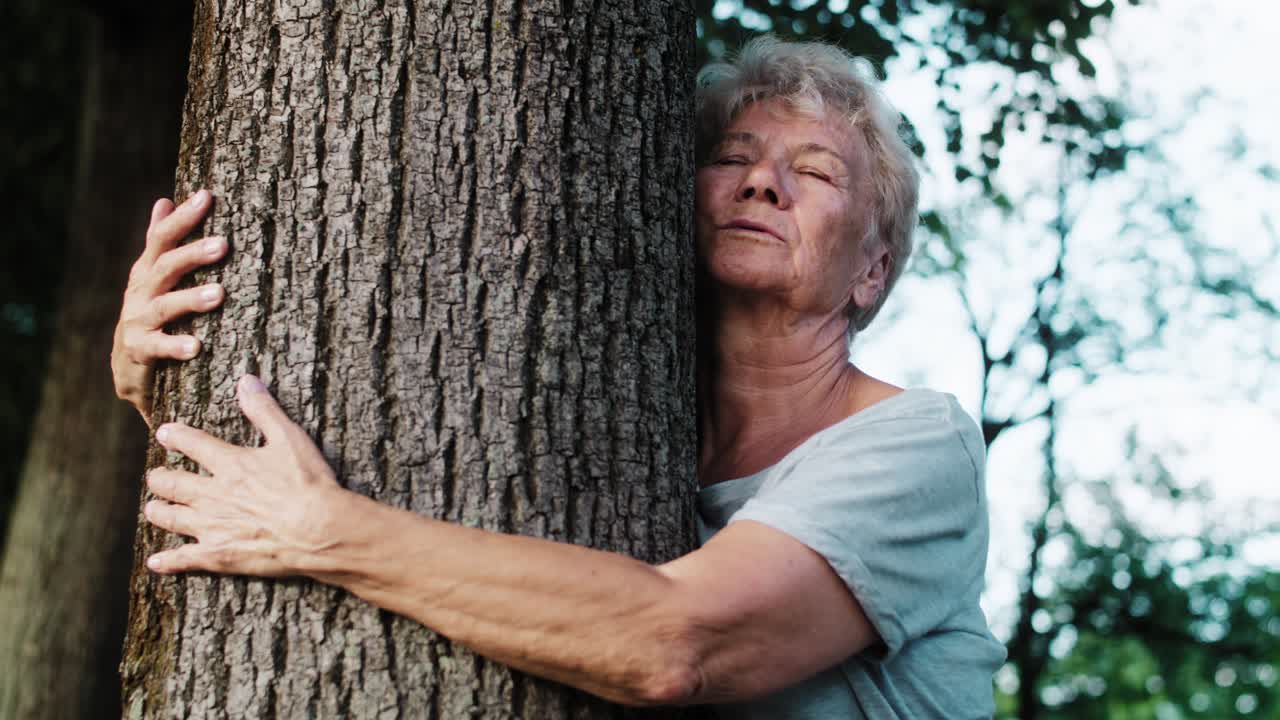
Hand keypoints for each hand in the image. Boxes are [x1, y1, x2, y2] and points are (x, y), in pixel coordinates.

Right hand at [111, 190, 226, 423]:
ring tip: (219, 294)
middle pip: (165, 267)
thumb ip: (160, 242)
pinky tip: (196, 346)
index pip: (161, 238)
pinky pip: (158, 348)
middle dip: (192, 254)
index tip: (207, 196)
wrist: (128, 367)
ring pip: (164, 306)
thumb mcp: (153, 277)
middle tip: (223, 245)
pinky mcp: (139, 351)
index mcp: (147, 271)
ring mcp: (137, 321)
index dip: (182, 217)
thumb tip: (164, 200)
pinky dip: (176, 346)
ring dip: (191, 299)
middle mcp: (140, 292)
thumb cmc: (150, 314)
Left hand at [144, 374, 346, 576]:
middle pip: (172, 483)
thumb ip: (265, 410)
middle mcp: (213, 495)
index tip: (163, 433)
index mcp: (231, 464)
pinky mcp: (218, 556)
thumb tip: (246, 380)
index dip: (175, 436)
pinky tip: (155, 562)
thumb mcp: (290, 439)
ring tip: (153, 508)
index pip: (192, 444)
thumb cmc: (309, 483)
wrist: (319, 529)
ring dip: (159, 511)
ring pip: (171, 518)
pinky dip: (166, 561)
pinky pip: (183, 559)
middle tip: (155, 476)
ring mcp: (212, 527)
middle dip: (159, 478)